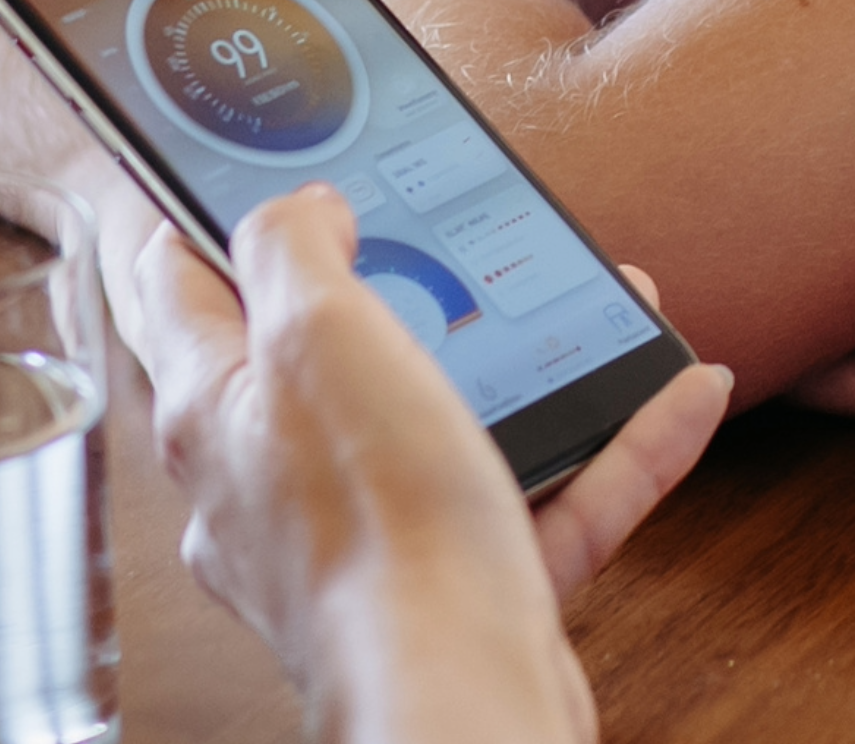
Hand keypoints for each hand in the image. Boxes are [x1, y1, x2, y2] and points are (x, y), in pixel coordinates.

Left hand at [105, 184, 736, 743]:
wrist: (458, 693)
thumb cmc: (378, 526)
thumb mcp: (320, 333)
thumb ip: (293, 249)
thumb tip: (296, 211)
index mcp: (217, 413)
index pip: (176, 287)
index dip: (199, 210)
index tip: (240, 164)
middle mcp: (273, 484)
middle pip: (313, 358)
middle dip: (389, 287)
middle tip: (435, 229)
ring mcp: (366, 543)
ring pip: (443, 425)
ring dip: (521, 360)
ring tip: (588, 300)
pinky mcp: (456, 590)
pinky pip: (539, 502)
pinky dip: (609, 450)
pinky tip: (678, 397)